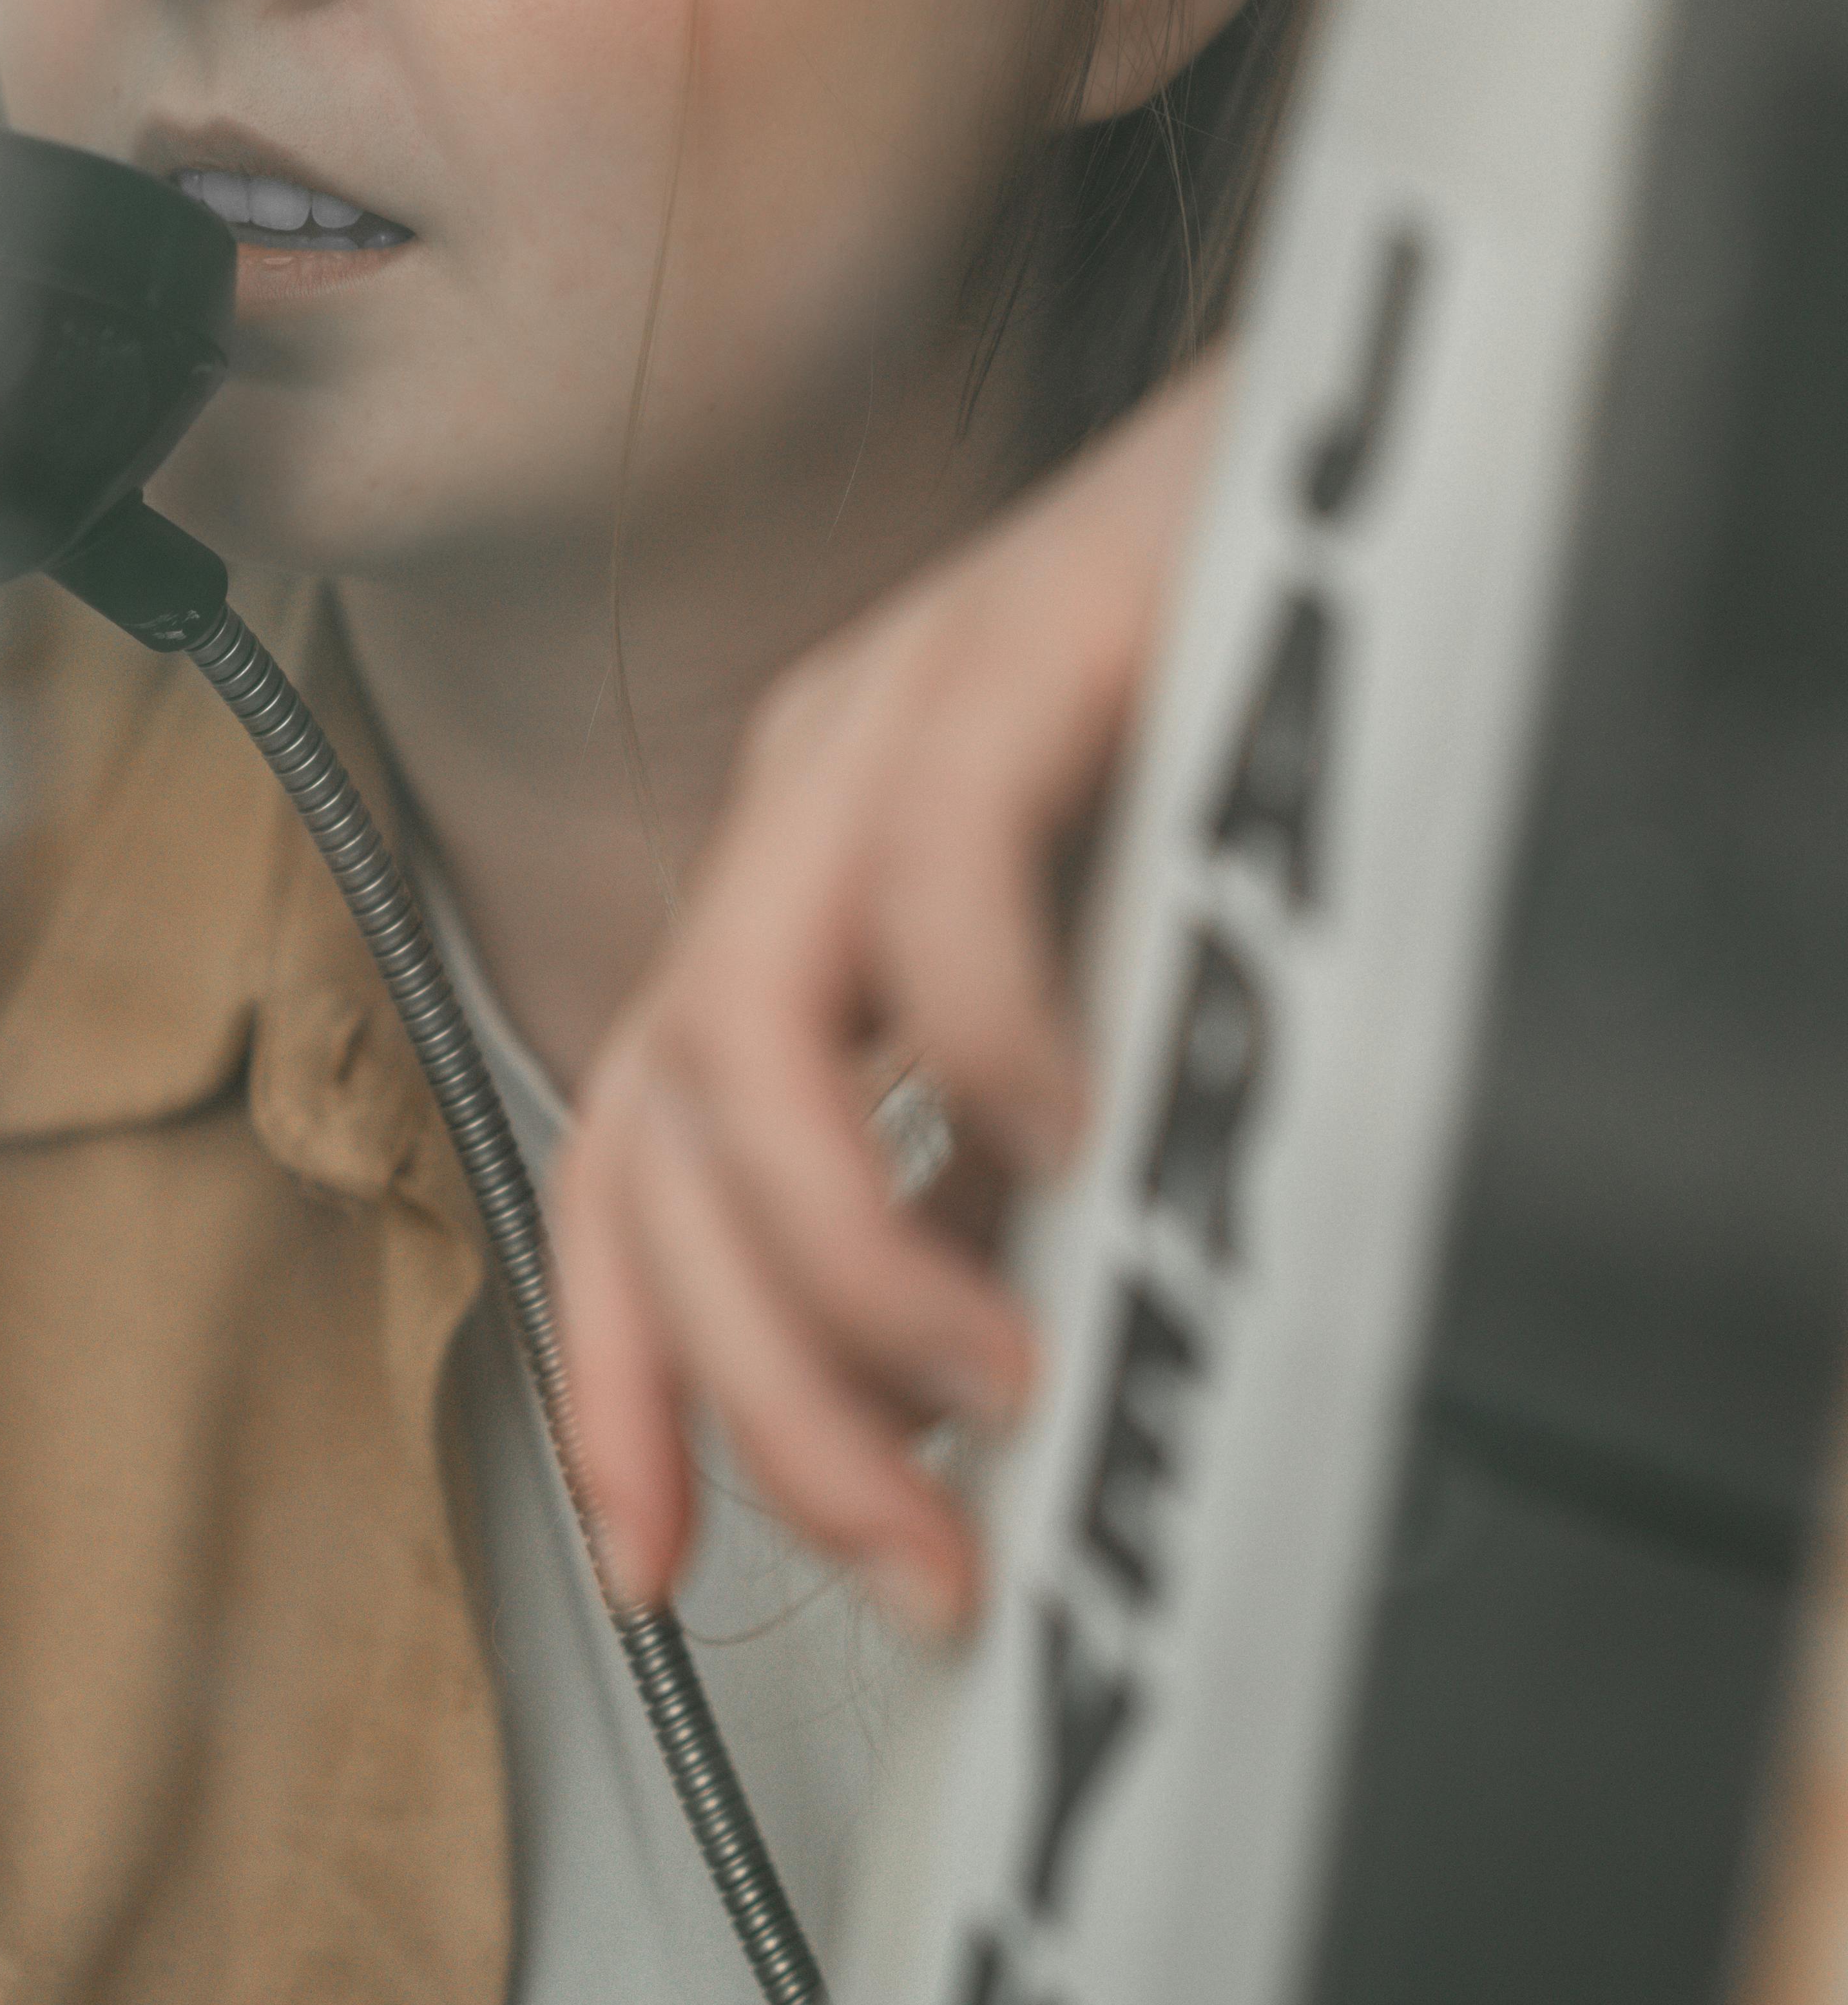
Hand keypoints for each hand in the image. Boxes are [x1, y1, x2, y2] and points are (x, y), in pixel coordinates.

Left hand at [554, 360, 1225, 1630]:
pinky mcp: (1024, 632)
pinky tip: (1079, 1141)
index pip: (632, 1158)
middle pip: (659, 1143)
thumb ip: (1011, 1163)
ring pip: (739, 1039)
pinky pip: (925, 866)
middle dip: (766, 1398)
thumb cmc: (1256, 708)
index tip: (655, 1564)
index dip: (619, 1373)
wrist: (1386, 440)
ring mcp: (896, 710)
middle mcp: (809, 801)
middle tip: (918, 1547)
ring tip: (1006, 1385)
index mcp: (812, 887)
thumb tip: (977, 1376)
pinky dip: (984, 1041)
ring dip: (859, 1272)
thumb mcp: (1108, 994)